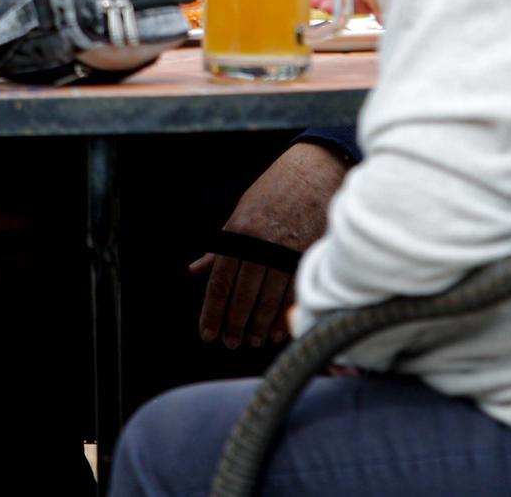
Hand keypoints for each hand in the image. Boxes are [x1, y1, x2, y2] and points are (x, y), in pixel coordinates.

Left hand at [189, 142, 345, 347]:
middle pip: (243, 295)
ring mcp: (286, 249)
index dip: (212, 312)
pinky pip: (294, 291)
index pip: (219, 282)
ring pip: (268, 297)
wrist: (314, 168)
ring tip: (254, 340)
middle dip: (235, 323)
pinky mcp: (309, 252)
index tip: (208, 334)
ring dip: (259, 324)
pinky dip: (285, 313)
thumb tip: (196, 270)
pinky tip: (279, 329)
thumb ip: (221, 246)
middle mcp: (260, 242)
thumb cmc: (274, 190)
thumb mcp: (240, 212)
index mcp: (238, 232)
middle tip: (232, 343)